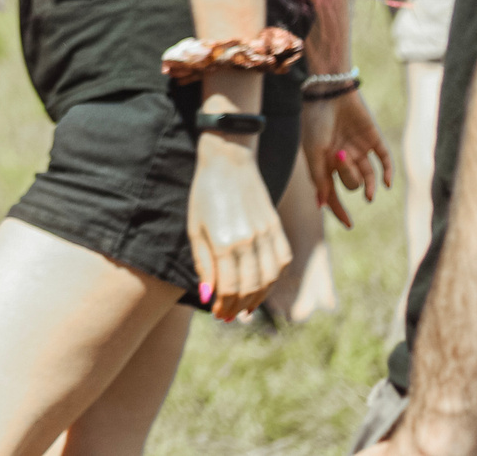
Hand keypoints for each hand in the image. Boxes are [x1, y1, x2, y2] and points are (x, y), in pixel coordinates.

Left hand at [188, 134, 290, 320]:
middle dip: (238, 306)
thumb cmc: (204, 193)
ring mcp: (266, 234)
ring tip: (245, 307)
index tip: (218, 313)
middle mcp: (248, 241)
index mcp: (223, 242)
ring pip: (268, 278)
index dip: (224, 305)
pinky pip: (282, 261)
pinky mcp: (276, 227)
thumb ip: (203, 264)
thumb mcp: (194, 228)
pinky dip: (274, 278)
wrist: (228, 160)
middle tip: (229, 316)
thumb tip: (207, 296)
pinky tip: (263, 285)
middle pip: (250, 287)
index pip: (229, 287)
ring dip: (258, 297)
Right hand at [300, 91, 393, 225]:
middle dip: (348, 178)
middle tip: (340, 159)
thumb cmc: (316, 123)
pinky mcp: (374, 140)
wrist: (329, 93)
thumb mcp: (314, 153)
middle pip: (351, 183)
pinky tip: (386, 185)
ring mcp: (359, 150)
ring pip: (368, 176)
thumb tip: (322, 205)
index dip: (339, 208)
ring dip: (368, 184)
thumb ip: (320, 178)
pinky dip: (387, 173)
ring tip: (370, 193)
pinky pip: (385, 160)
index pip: (332, 192)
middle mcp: (342, 159)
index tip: (349, 225)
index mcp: (325, 163)